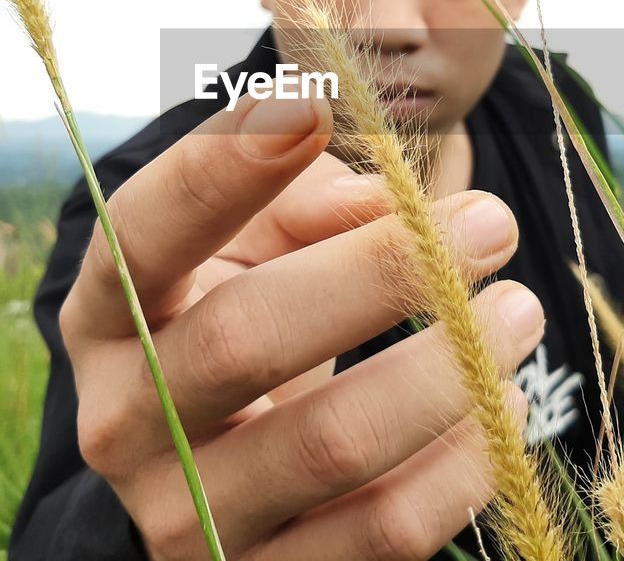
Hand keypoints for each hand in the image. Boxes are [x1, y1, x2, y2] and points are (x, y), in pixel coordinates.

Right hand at [59, 93, 544, 559]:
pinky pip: (382, 531)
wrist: (220, 469)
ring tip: (518, 310)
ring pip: (330, 443)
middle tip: (490, 223)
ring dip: (447, 368)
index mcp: (105, 314)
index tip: (314, 106)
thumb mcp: (253, 245)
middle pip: (244, 338)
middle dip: (380, 270)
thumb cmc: (249, 314)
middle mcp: (121, 420)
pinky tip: (501, 405)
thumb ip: (306, 197)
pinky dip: (462, 464)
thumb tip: (391, 206)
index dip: (220, 168)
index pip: (139, 236)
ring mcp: (184, 519)